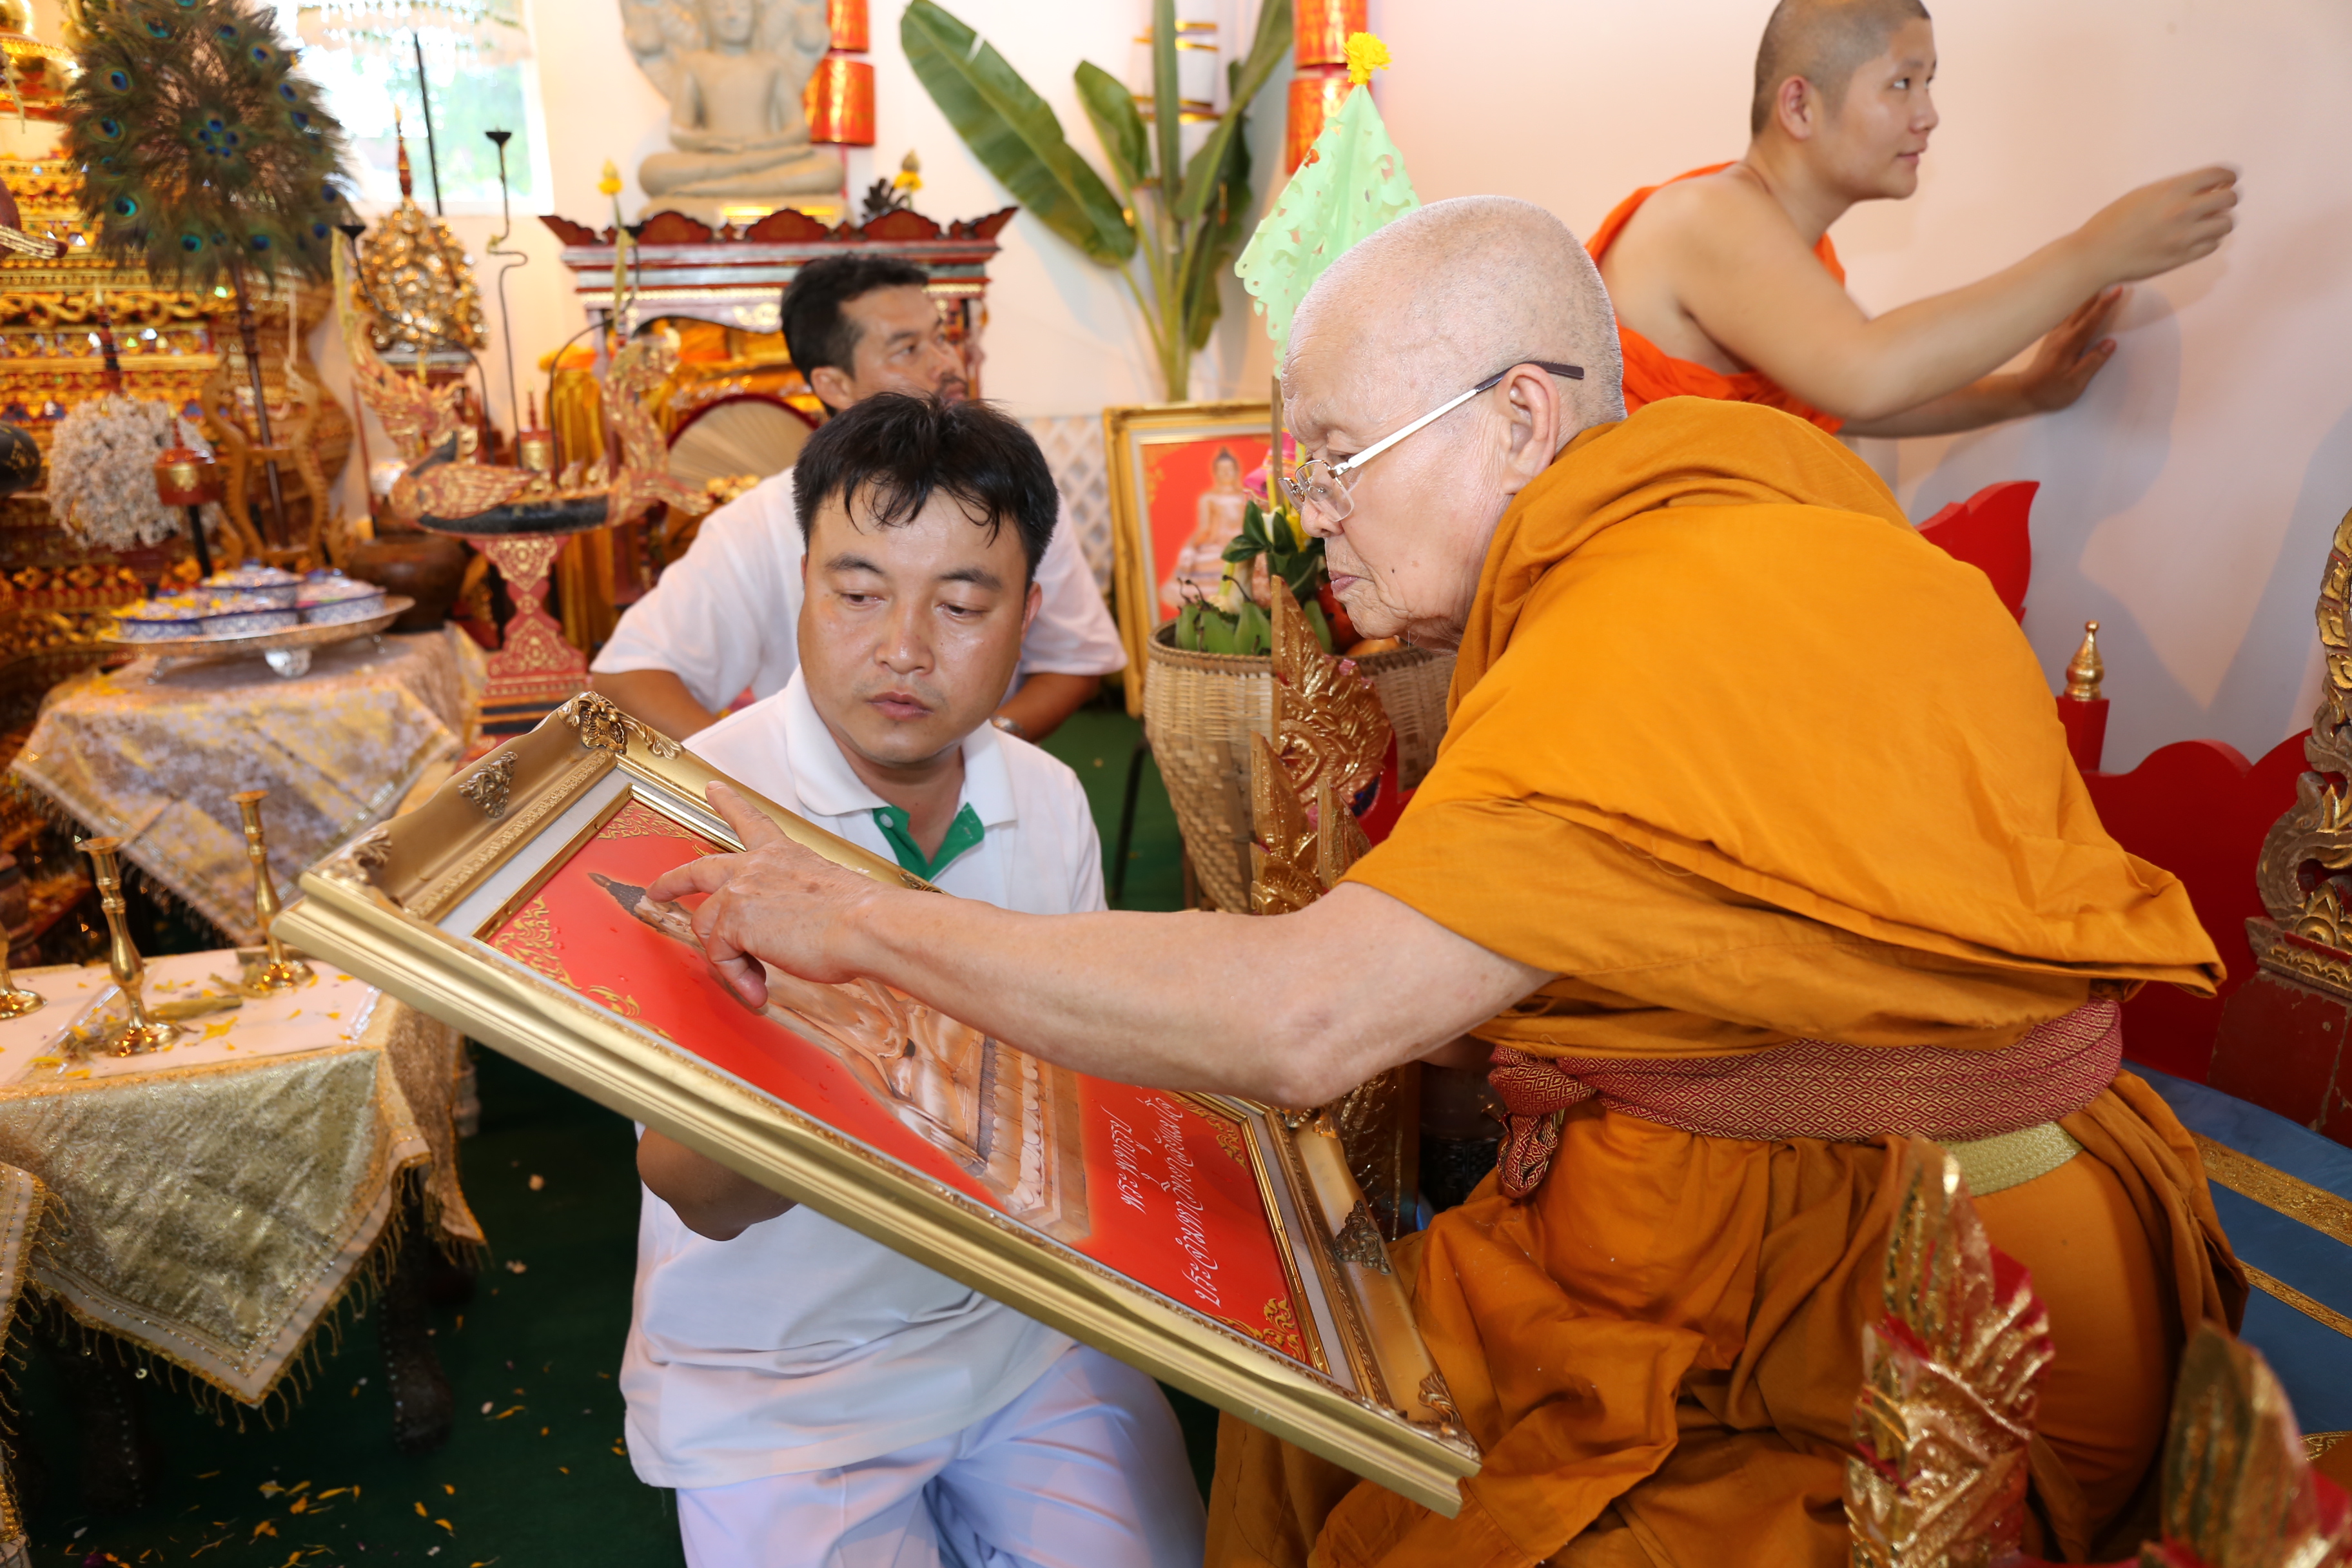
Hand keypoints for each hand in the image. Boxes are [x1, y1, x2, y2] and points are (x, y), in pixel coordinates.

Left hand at [645, 782, 885, 1008]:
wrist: (865, 925)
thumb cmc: (858, 916)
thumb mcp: (823, 897)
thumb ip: (794, 907)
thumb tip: (786, 939)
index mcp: (784, 855)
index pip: (751, 821)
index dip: (729, 803)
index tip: (714, 790)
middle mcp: (757, 865)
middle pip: (700, 868)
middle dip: (672, 881)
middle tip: (657, 890)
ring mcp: (741, 891)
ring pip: (707, 926)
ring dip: (726, 960)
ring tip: (752, 981)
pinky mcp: (733, 920)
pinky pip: (720, 955)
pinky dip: (737, 977)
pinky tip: (758, 989)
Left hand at [2014, 287, 2125, 412]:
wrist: (2024, 393)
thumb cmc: (2050, 392)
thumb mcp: (2075, 382)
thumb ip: (2093, 362)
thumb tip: (2111, 342)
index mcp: (2069, 344)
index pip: (2091, 320)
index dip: (2106, 304)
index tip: (2118, 289)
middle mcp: (2061, 335)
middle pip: (2082, 308)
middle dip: (2097, 292)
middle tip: (2110, 276)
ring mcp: (2054, 335)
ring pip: (2072, 310)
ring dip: (2085, 296)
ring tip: (2096, 283)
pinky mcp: (2051, 338)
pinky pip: (2065, 315)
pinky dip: (2074, 305)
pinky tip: (2075, 300)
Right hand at [2078, 166, 2237, 283]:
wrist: (2095, 255)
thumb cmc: (2113, 222)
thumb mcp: (2143, 194)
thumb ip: (2176, 189)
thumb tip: (2208, 188)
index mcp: (2172, 189)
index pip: (2220, 174)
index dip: (2228, 175)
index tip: (2227, 180)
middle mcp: (2183, 211)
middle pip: (2230, 199)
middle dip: (2226, 198)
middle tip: (2217, 202)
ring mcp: (2184, 237)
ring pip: (2226, 224)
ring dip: (2220, 221)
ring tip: (2205, 223)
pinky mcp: (2182, 258)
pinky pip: (2212, 245)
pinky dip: (2209, 240)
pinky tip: (2194, 238)